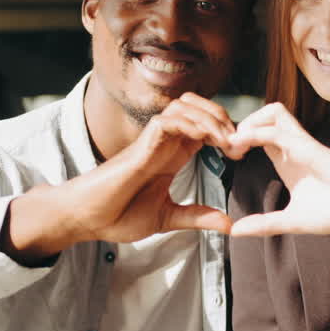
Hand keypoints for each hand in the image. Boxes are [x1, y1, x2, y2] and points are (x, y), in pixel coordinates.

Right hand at [89, 93, 237, 242]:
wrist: (87, 219)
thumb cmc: (119, 215)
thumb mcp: (167, 218)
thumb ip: (197, 217)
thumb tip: (229, 223)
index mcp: (172, 156)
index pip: (204, 127)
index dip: (226, 133)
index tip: (242, 153)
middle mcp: (164, 143)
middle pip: (197, 107)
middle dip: (222, 117)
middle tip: (239, 142)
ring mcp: (152, 141)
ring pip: (184, 106)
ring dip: (210, 118)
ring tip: (227, 140)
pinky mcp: (141, 145)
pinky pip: (167, 121)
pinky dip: (190, 124)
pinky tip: (205, 139)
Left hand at [226, 103, 329, 236]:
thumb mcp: (289, 222)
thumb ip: (263, 224)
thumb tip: (235, 231)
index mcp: (287, 160)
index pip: (260, 133)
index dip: (241, 138)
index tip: (228, 156)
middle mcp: (293, 148)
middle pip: (267, 115)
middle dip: (243, 123)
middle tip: (229, 147)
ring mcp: (301, 145)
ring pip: (273, 112)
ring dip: (250, 122)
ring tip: (236, 144)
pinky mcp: (309, 147)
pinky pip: (277, 131)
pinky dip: (255, 133)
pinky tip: (242, 146)